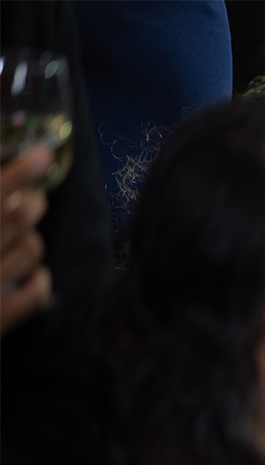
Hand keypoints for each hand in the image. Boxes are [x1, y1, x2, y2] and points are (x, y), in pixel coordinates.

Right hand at [1, 147, 52, 335]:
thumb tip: (1, 185)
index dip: (19, 171)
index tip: (42, 154)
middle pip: (21, 215)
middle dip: (31, 201)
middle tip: (29, 198)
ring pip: (33, 250)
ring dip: (31, 240)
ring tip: (16, 239)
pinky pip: (38, 292)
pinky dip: (40, 279)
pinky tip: (30, 274)